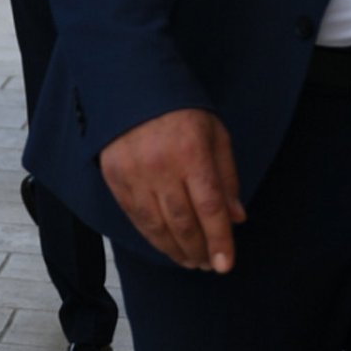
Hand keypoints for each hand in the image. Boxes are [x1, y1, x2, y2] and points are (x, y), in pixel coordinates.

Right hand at [99, 107, 243, 271]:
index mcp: (191, 152)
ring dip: (175, 249)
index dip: (220, 240)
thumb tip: (236, 218)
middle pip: (183, 222)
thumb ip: (227, 176)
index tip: (226, 265)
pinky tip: (165, 245)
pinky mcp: (114, 176)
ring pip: (157, 225)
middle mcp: (160, 165)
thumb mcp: (215, 134)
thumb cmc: (180, 110)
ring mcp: (133, 172)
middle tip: (209, 265)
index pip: (209, 207)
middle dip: (199, 249)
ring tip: (190, 261)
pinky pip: (134, 216)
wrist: (130, 85)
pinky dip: (151, 236)